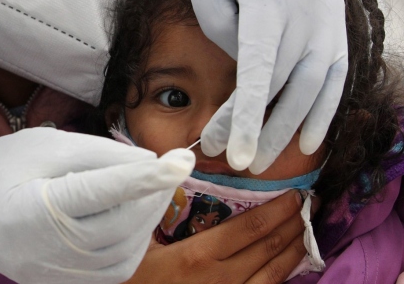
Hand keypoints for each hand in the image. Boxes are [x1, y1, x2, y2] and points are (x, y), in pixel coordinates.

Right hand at [0, 128, 194, 283]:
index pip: (95, 193)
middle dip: (152, 195)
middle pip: (117, 226)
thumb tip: (148, 161)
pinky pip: (114, 269)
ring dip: (148, 218)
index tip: (180, 160)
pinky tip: (134, 216)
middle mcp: (43, 252)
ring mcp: (54, 276)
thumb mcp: (41, 146)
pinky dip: (134, 241)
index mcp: (29, 210)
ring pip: (123, 252)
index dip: (140, 178)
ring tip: (153, 189)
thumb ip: (95, 152)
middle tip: (170, 166)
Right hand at [124, 191, 307, 283]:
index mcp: (198, 256)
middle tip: (312, 204)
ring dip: (295, 251)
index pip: (251, 229)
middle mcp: (220, 280)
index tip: (294, 194)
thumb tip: (174, 168)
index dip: (278, 211)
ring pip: (273, 275)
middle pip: (268, 249)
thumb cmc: (128, 274)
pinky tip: (290, 265)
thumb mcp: (134, 237)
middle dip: (294, 225)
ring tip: (308, 231)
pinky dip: (281, 276)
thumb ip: (155, 205)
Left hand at [189, 0, 346, 172]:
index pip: (259, 69)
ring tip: (261, 161)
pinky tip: (309, 140)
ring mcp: (329, 14)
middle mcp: (307, 7)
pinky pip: (334, 73)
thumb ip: (219, 26)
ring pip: (313, 86)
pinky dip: (323, 109)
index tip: (233, 153)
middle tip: (228, 161)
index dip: (247, 116)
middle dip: (257, 129)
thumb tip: (242, 72)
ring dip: (288, 128)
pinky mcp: (336, 19)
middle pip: (285, 84)